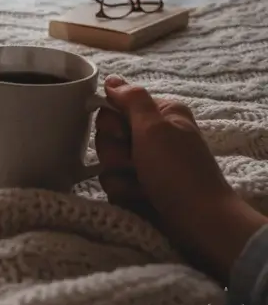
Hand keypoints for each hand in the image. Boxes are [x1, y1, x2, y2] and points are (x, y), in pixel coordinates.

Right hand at [96, 76, 267, 280]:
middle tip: (135, 162)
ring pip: (106, 160)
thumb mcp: (155, 128)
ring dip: (120, 174)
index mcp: (160, 114)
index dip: (111, 120)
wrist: (199, 224)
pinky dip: (124, 191)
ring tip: (143, 185)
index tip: (123, 133)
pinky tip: (142, 198)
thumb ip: (131, 99)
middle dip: (115, 151)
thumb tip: (112, 80)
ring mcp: (144, 163)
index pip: (114, 105)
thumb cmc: (178, 172)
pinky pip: (112, 182)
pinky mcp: (138, 186)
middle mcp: (151, 135)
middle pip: (106, 133)